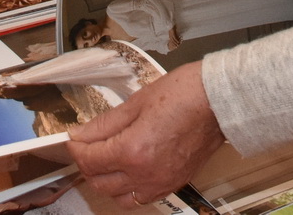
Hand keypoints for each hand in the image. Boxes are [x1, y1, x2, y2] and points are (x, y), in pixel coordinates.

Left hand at [69, 63, 224, 205]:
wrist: (219, 102)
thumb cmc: (185, 95)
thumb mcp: (136, 102)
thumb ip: (105, 123)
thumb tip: (82, 134)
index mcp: (132, 151)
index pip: (90, 159)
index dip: (75, 147)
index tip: (73, 139)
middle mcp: (145, 174)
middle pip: (99, 182)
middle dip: (87, 164)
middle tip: (86, 146)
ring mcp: (160, 182)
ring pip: (118, 197)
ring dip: (105, 181)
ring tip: (105, 161)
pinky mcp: (173, 184)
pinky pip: (141, 198)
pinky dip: (128, 190)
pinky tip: (128, 172)